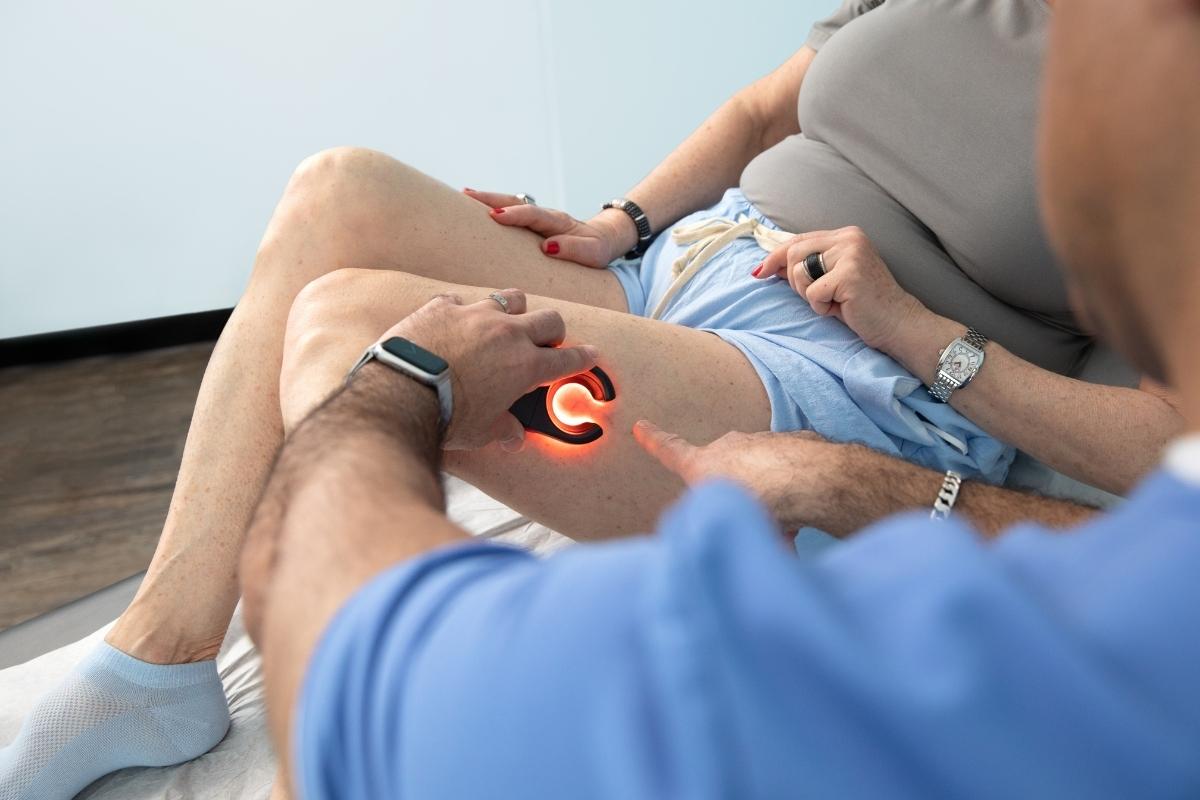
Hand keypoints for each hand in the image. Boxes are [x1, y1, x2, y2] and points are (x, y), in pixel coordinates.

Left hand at [375, 289, 598, 450]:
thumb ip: (503, 430)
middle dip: (553, 331)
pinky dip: (461, 311)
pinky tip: (453, 323)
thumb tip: (513, 439)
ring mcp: (476, 314)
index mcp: (525, 366)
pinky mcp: (443, 306)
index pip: (567, 359)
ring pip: (511, 298)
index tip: (589, 354)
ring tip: (505, 322)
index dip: (582, 358)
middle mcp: (508, 333)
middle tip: (546, 342)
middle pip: (549, 319)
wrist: (402, 391)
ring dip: (514, 310)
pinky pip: (460, 300)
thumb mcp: (481, 431)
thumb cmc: (447, 416)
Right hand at [464, 189, 636, 266]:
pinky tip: (474, 207)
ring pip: (510, 203)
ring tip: (464, 196)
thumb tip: (549, 247)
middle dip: (492, 198)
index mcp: (559, 221)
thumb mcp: (592, 254)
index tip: (496, 215)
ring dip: (488, 199)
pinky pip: (510, 211)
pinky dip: (493, 207)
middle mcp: (545, 214)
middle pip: (516, 201)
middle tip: (467, 195)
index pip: (534, 215)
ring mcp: (537, 217)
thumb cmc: (596, 250)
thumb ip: (574, 250)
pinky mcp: (531, 222)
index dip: (515, 214)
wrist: (601, 240)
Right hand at [633, 420, 837, 529]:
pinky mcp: (793, 443)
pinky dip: (794, 491)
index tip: (641, 426)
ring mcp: (762, 441)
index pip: (671, 450)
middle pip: (726, 473)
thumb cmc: (760, 503)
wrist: (810, 481)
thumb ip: (707, 524)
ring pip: (761, 476)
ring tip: (785, 530)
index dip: (654, 441)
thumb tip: (700, 539)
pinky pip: (788, 472)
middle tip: (752, 524)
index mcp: (703, 464)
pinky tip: (805, 512)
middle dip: (737, 496)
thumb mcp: (720, 522)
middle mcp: (729, 446)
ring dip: (770, 500)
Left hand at [755, 226, 928, 353]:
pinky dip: (821, 307)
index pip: (799, 239)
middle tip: (818, 297)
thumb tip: (769, 265)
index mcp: (846, 235)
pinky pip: (813, 292)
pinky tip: (842, 308)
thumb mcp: (830, 280)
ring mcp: (851, 254)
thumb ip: (806, 268)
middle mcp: (849, 238)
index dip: (775, 256)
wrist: (897, 323)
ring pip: (800, 272)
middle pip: (793, 253)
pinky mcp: (850, 274)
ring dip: (810, 295)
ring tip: (834, 301)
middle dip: (796, 282)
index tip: (759, 271)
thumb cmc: (863, 305)